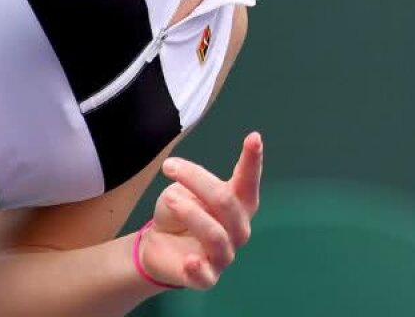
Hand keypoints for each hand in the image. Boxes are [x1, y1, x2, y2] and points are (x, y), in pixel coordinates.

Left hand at [138, 132, 262, 288]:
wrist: (160, 248)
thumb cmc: (180, 213)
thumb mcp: (184, 191)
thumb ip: (193, 189)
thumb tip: (190, 192)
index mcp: (239, 202)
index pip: (249, 180)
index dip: (252, 159)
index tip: (254, 137)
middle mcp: (239, 227)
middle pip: (226, 201)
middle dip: (197, 181)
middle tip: (170, 166)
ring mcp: (225, 254)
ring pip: (215, 234)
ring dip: (191, 214)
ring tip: (169, 199)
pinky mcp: (208, 277)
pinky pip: (206, 275)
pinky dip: (198, 268)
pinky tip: (189, 260)